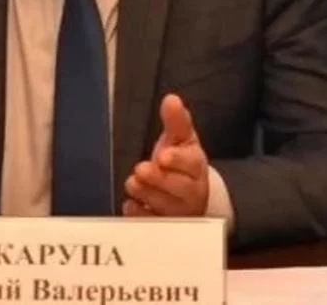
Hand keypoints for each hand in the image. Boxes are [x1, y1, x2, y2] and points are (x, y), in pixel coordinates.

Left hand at [122, 93, 208, 216]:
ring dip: (148, 195)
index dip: (178, 160)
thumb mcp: (180, 139)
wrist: (186, 191)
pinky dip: (141, 215)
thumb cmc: (180, 161)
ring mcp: (180, 212)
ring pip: (166, 208)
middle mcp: (192, 191)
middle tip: (141, 170)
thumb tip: (171, 99)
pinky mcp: (166, 227)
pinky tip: (130, 205)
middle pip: (180, 189)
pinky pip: (153, 225)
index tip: (163, 155)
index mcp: (196, 166)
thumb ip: (176, 121)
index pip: (192, 163)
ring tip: (133, 183)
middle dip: (160, 179)